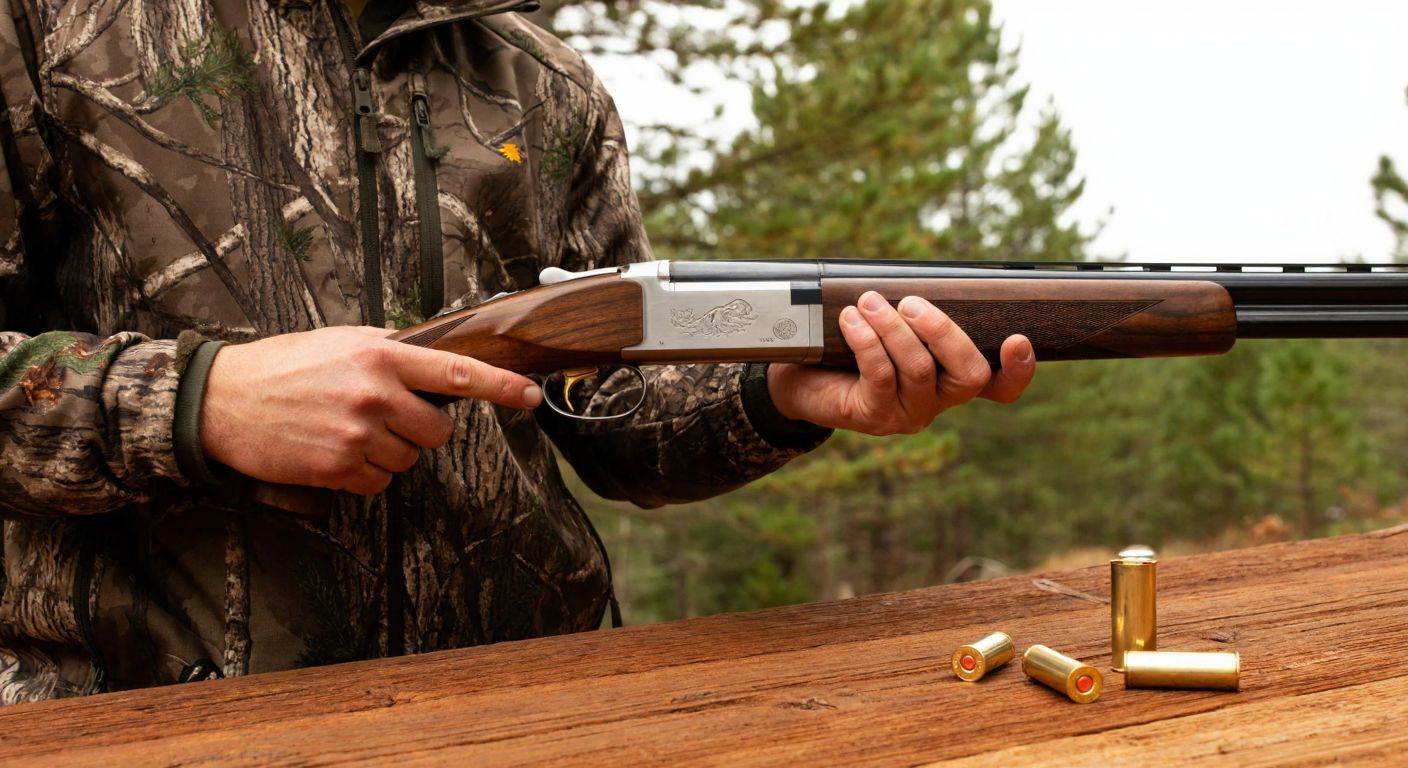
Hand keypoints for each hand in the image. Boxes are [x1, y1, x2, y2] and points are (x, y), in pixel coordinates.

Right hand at [200, 326, 541, 494]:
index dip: (501, 386)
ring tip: (346, 430)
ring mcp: (356, 433)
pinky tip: (335, 452)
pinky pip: (379, 483)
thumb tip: (438, 363)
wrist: (222, 398)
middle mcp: (373, 393)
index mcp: (380, 354)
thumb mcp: (341, 341)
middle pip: (437, 431)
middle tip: (383, 417)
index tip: (531, 395)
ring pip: (408, 460)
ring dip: (388, 452)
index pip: (456, 373)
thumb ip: (390, 352)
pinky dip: (364, 474)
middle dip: (420, 430)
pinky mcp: (336, 467)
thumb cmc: (285, 366)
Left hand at [767, 292, 1035, 434]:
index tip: (1017, 339)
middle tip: (911, 303)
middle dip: (944, 332)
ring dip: (894, 329)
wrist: (799, 377)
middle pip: (969, 375)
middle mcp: (938, 400)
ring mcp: (908, 413)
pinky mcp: (874, 416)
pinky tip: (851, 320)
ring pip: (920, 370)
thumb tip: (919, 282)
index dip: (1018, 370)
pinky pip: (881, 376)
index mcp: (951, 378)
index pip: (1000, 387)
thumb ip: (912, 312)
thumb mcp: (889, 325)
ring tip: (868, 302)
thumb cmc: (849, 345)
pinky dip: (867, 341)